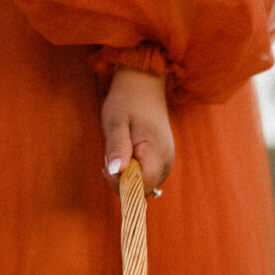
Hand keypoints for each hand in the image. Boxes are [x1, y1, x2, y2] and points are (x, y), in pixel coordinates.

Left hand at [101, 67, 173, 194]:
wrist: (143, 84)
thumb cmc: (126, 101)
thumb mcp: (115, 122)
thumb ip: (117, 148)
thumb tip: (116, 172)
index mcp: (157, 154)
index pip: (140, 187)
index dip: (120, 183)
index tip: (108, 164)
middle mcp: (167, 162)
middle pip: (142, 190)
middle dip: (121, 179)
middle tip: (112, 153)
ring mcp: (167, 161)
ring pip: (143, 185)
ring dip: (126, 174)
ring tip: (120, 149)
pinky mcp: (163, 160)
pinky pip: (146, 176)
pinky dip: (133, 170)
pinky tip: (127, 152)